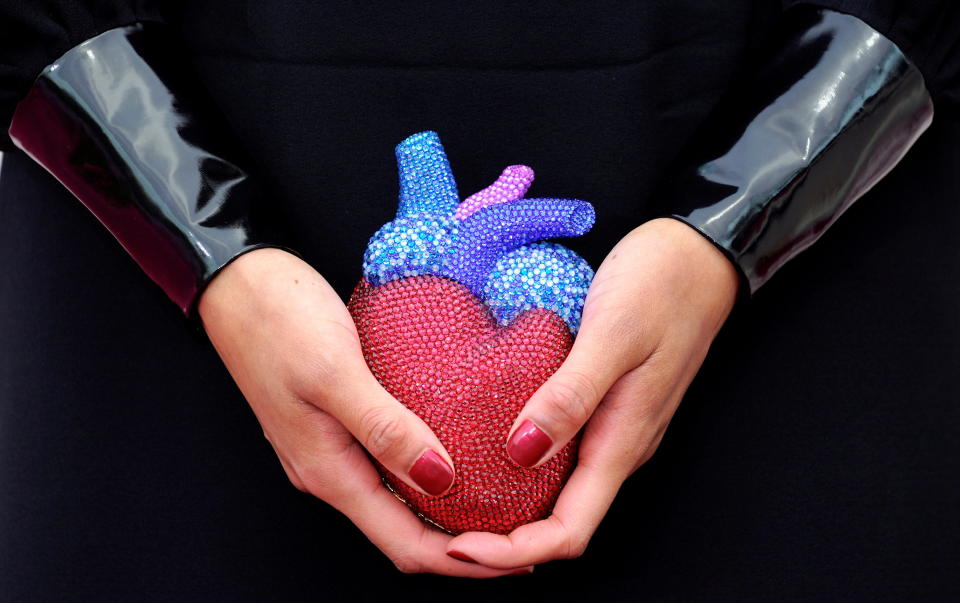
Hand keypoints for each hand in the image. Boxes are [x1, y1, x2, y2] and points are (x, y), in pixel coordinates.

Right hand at [199, 248, 531, 576]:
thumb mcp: (336, 373)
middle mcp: (329, 471)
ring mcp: (330, 449)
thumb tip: (442, 480)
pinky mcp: (336, 423)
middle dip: (463, 546)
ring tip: (502, 501)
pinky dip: (427, 473)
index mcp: (328, 472)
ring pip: (397, 501)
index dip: (461, 561)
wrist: (238, 286)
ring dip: (448, 512)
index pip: (403, 543)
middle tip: (523, 535)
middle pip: (403, 531)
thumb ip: (386, 429)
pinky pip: (389, 465)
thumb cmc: (279, 322)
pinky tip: (458, 452)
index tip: (516, 558)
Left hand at [446, 218, 739, 565]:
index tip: (459, 545)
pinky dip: (523, 467)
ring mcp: (615, 427)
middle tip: (443, 530)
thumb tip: (523, 452)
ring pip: (561, 493)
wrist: (699, 256)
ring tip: (454, 497)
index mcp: (623, 441)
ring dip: (512, 508)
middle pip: (562, 523)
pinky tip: (489, 445)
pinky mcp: (607, 405)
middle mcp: (620, 446)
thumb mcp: (612, 334)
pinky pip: (563, 455)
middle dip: (504, 541)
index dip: (514, 551)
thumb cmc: (661, 286)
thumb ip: (571, 394)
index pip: (570, 531)